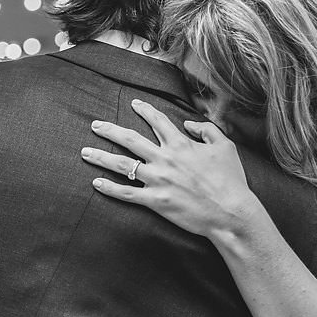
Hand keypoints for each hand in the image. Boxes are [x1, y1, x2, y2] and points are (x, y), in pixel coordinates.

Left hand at [81, 99, 259, 237]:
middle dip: (110, 130)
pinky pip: (127, 193)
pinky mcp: (156, 201)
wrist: (231, 213)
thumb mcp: (225, 146)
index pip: (158, 121)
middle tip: (95, 125)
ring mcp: (158, 180)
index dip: (145, 110)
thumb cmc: (231, 180)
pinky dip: (110, 188)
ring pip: (123, 165)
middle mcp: (165, 159)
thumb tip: (189, 124)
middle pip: (131, 140)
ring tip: (85, 152)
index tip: (134, 104)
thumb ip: (207, 130)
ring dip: (101, 157)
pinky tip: (96, 183)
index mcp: (181, 144)